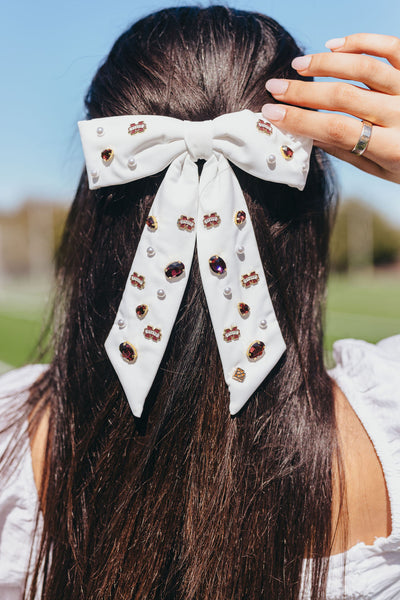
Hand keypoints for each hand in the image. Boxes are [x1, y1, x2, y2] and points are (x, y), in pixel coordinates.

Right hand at [261, 34, 399, 183]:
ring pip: (364, 68)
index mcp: (392, 148)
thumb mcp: (381, 169)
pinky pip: (390, 47)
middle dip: (303, 92)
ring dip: (326, 64)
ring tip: (299, 65)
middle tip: (275, 87)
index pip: (337, 129)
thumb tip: (308, 133)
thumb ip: (347, 152)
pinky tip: (334, 45)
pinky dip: (360, 41)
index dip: (301, 120)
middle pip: (344, 97)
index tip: (271, 113)